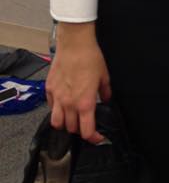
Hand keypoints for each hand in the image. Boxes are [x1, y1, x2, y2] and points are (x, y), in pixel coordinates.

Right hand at [45, 21, 111, 143]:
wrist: (75, 44)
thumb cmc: (91, 58)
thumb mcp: (104, 76)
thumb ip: (105, 92)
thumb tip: (106, 99)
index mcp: (85, 103)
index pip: (86, 131)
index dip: (93, 138)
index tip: (98, 138)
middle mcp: (69, 103)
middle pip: (71, 128)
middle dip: (79, 130)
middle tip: (85, 124)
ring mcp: (57, 97)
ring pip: (56, 122)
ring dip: (64, 124)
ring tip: (71, 119)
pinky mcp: (49, 89)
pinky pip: (50, 106)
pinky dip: (56, 110)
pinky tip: (62, 104)